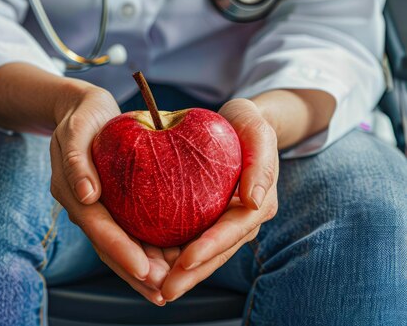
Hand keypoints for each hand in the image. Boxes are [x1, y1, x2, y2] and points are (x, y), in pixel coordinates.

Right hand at [49, 86, 176, 304]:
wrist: (82, 109)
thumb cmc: (82, 115)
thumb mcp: (76, 129)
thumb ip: (77, 161)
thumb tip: (86, 196)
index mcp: (72, 192)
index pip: (98, 227)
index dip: (120, 250)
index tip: (144, 270)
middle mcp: (85, 206)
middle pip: (109, 246)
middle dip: (135, 271)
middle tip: (163, 290)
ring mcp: (99, 207)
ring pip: (120, 244)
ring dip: (143, 268)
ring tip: (170, 287)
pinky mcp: (114, 203)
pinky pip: (130, 229)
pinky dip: (148, 247)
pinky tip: (172, 259)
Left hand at [161, 98, 278, 301]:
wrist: (240, 123)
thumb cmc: (248, 122)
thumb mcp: (256, 130)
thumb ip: (260, 162)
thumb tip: (256, 201)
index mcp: (258, 203)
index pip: (233, 231)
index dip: (210, 248)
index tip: (185, 261)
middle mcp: (243, 219)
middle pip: (218, 252)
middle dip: (193, 274)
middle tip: (165, 291)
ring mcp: (226, 222)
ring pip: (205, 254)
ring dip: (183, 274)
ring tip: (157, 289)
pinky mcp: (210, 218)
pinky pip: (193, 240)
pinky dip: (176, 256)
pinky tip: (152, 265)